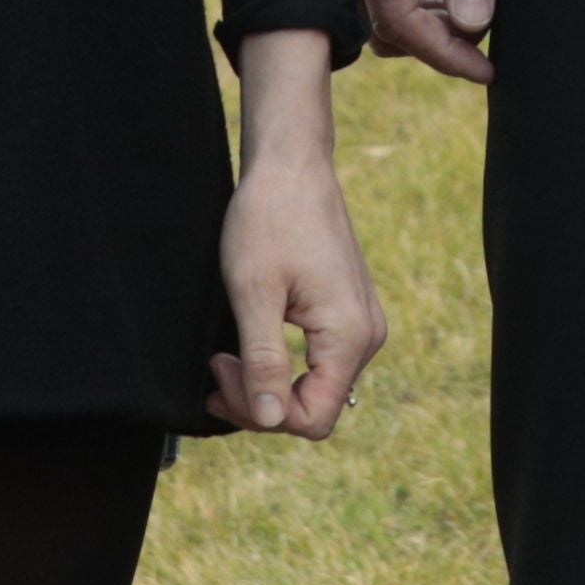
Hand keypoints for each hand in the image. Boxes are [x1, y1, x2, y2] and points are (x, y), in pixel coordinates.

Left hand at [212, 156, 388, 438]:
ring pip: (316, 387)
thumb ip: (264, 361)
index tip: (223, 369)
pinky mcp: (348, 312)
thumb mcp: (254, 294)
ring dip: (269, 383)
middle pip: (315, 407)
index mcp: (350, 335)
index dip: (261, 412)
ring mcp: (360, 324)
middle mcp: (366, 335)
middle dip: (260, 400)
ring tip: (227, 356)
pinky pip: (319, 362)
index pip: (313, 418)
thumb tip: (272, 419)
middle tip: (217, 366)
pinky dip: (283, 364)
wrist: (292, 166)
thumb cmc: (269, 219)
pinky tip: (250, 346)